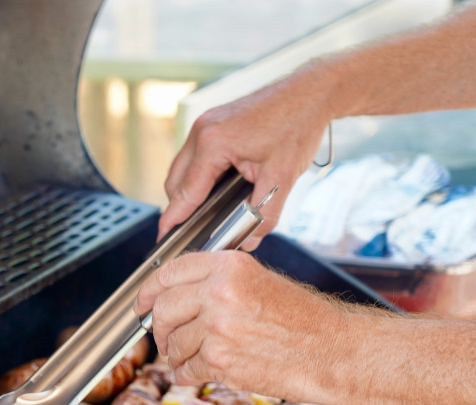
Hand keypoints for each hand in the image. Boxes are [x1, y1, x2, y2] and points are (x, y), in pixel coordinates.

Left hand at [135, 250, 347, 399]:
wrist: (332, 350)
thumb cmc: (303, 319)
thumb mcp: (258, 281)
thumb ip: (215, 283)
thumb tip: (174, 296)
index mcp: (229, 266)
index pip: (169, 272)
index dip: (148, 290)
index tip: (141, 303)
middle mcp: (219, 293)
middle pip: (163, 310)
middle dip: (159, 328)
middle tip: (166, 338)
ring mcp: (217, 328)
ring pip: (172, 344)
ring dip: (177, 356)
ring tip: (197, 357)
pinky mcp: (219, 361)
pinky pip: (184, 370)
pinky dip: (187, 375)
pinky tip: (201, 371)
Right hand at [158, 64, 334, 248]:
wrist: (310, 93)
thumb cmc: (297, 125)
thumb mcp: (282, 178)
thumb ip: (264, 215)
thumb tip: (250, 239)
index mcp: (213, 144)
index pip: (185, 192)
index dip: (173, 219)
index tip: (164, 238)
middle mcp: (202, 131)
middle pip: (175, 182)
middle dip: (181, 207)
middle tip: (192, 229)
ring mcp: (205, 124)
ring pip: (182, 168)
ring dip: (190, 190)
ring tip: (206, 210)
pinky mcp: (212, 122)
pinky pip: (194, 155)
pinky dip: (199, 174)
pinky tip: (217, 186)